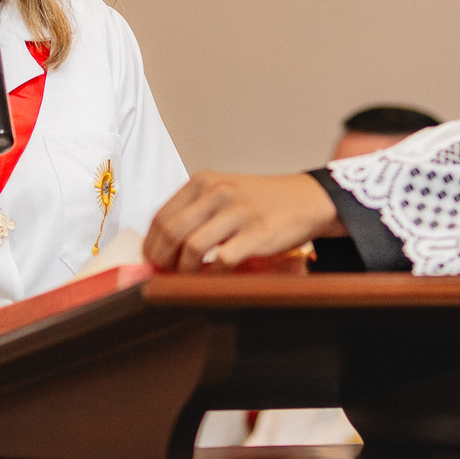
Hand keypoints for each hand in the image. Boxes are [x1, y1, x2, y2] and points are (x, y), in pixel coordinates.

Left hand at [143, 171, 344, 271]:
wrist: (307, 199)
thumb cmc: (261, 201)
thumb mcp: (223, 193)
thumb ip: (195, 211)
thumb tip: (164, 245)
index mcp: (203, 181)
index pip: (161, 216)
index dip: (152, 244)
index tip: (152, 260)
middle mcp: (217, 192)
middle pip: (171, 232)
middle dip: (162, 259)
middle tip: (166, 273)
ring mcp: (237, 212)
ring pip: (192, 247)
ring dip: (184, 270)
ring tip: (188, 277)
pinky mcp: (257, 233)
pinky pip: (223, 259)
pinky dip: (214, 273)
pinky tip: (215, 276)